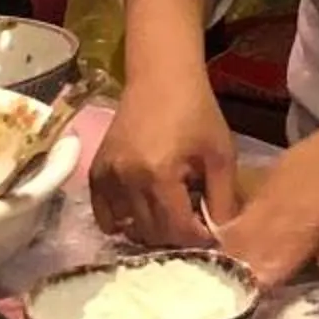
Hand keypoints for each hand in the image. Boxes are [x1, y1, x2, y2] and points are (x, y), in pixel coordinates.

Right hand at [89, 60, 240, 249]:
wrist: (161, 80)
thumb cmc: (197, 113)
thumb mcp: (221, 154)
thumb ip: (223, 198)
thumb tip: (222, 234)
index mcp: (160, 174)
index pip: (177, 229)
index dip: (198, 238)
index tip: (211, 232)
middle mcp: (127, 180)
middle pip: (152, 233)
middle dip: (176, 235)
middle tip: (192, 219)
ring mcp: (107, 177)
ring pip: (129, 228)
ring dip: (152, 229)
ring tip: (171, 211)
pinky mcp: (95, 173)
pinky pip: (104, 216)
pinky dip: (123, 221)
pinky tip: (143, 210)